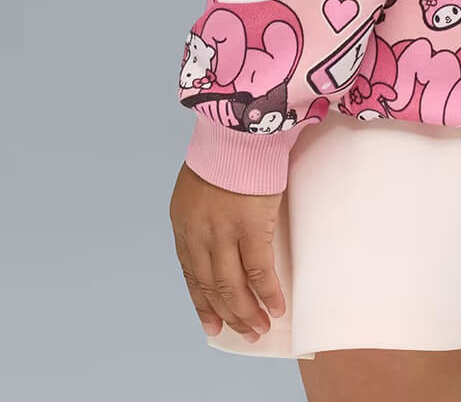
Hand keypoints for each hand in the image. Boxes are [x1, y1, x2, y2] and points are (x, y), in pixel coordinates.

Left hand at [169, 161, 286, 342]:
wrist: (240, 128)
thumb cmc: (225, 149)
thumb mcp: (200, 186)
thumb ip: (204, 216)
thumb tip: (220, 241)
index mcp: (183, 223)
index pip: (191, 274)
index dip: (202, 303)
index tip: (213, 323)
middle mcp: (198, 234)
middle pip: (211, 286)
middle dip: (228, 313)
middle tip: (244, 332)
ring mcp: (224, 233)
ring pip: (233, 287)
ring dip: (247, 312)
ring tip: (260, 328)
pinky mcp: (251, 228)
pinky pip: (260, 272)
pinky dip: (268, 294)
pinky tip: (276, 307)